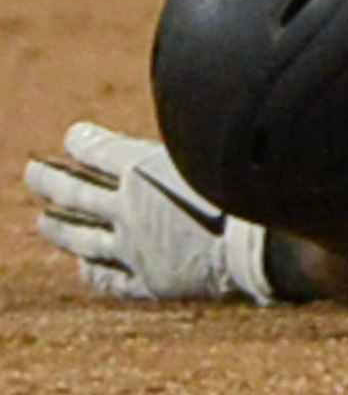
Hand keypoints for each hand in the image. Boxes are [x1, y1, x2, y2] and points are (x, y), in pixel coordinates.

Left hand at [25, 124, 274, 304]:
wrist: (267, 248)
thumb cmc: (256, 188)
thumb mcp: (219, 150)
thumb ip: (196, 140)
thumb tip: (197, 113)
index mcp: (143, 171)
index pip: (100, 151)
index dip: (84, 142)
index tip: (73, 136)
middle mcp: (129, 210)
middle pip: (77, 193)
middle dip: (51, 181)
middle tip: (32, 173)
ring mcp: (134, 249)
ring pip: (82, 239)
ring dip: (59, 228)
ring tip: (44, 222)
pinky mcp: (149, 281)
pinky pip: (109, 278)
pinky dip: (93, 270)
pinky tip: (85, 267)